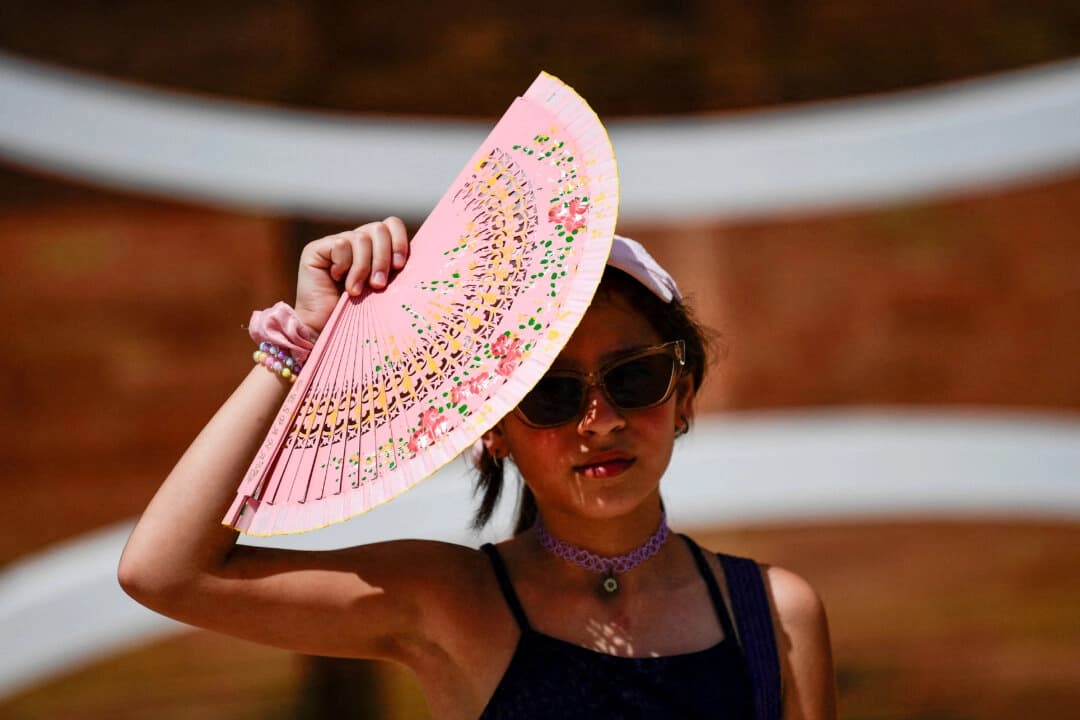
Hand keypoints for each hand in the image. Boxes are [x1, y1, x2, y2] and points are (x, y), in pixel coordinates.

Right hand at [293, 217, 409, 333]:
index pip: (392, 225)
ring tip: (355, 291)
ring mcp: (336, 243)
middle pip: (379, 229)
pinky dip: (343, 265)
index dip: (399, 240)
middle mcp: (356, 241)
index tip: (399, 266)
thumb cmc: (358, 316)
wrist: (325, 331)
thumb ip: (394, 269)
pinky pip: (341, 244)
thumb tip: (414, 256)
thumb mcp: (384, 290)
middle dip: (382, 258)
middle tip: (378, 285)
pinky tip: (335, 279)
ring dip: (362, 268)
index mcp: (376, 248)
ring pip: (361, 238)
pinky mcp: (317, 249)